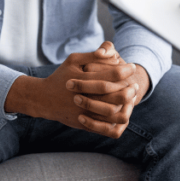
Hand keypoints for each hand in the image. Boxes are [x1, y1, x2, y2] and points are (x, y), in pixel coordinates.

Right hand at [4, 41, 133, 137]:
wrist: (44, 100)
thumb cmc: (61, 76)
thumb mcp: (73, 60)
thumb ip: (92, 56)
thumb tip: (109, 53)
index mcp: (83, 80)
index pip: (111, 76)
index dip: (125, 70)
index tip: (132, 66)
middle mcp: (84, 98)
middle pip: (115, 96)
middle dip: (129, 88)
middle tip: (134, 83)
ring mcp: (84, 113)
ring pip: (113, 113)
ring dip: (126, 106)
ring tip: (131, 97)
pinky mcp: (85, 125)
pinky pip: (106, 127)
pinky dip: (117, 119)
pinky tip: (122, 109)